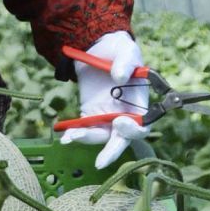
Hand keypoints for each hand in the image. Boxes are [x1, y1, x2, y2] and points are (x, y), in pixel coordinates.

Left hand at [59, 31, 149, 168]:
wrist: (98, 49)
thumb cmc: (118, 51)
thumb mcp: (125, 50)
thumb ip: (126, 62)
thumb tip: (119, 76)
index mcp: (140, 103)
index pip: (142, 124)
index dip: (133, 128)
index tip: (119, 121)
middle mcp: (125, 114)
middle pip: (121, 139)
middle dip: (111, 151)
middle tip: (101, 161)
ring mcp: (106, 116)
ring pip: (100, 136)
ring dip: (87, 139)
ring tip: (71, 136)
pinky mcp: (90, 114)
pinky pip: (85, 129)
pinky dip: (76, 134)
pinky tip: (66, 137)